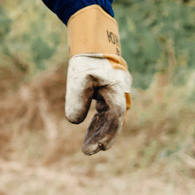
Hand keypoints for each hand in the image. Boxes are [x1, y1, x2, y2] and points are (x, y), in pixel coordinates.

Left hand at [63, 5, 129, 155]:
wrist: (94, 43)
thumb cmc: (87, 60)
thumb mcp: (79, 78)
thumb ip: (77, 100)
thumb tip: (75, 121)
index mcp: (116, 91)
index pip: (114, 119)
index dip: (107, 135)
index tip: (96, 148)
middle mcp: (119, 95)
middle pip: (113, 123)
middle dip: (102, 138)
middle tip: (88, 152)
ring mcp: (115, 95)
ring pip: (109, 119)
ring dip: (99, 132)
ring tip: (87, 147)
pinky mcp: (108, 94)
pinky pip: (105, 113)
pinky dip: (97, 123)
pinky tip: (89, 133)